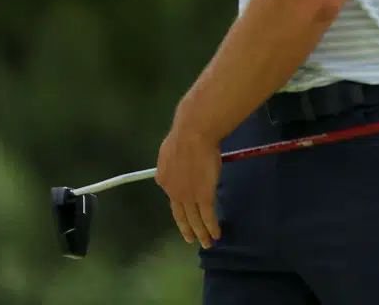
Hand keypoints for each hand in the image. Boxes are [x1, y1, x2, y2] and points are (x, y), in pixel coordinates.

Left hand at [154, 114, 222, 248]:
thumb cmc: (183, 136)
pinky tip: (215, 234)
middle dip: (186, 228)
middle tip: (190, 239)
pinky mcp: (204, 196)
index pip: (172, 195)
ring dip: (201, 233)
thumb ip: (171, 161)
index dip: (179, 204)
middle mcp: (173, 192)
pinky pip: (207, 216)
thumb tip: (174, 162)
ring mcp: (188, 196)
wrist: (192, 136)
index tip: (185, 211)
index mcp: (163, 179)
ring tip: (206, 243)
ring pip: (194, 219)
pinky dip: (211, 227)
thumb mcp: (168, 150)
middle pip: (181, 214)